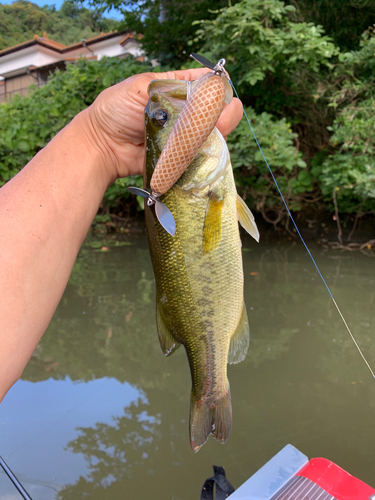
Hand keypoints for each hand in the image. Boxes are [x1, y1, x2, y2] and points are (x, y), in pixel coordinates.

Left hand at [86, 69, 242, 180]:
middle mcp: (181, 114)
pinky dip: (208, 149)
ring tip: (224, 121)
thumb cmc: (116, 110)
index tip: (223, 83)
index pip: (202, 84)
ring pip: (211, 133)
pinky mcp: (179, 157)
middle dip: (222, 109)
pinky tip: (213, 140)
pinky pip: (199, 154)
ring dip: (220, 127)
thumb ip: (172, 85)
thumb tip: (203, 83)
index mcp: (173, 90)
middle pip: (212, 111)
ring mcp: (181, 136)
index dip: (215, 85)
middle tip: (227, 108)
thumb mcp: (142, 86)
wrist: (102, 143)